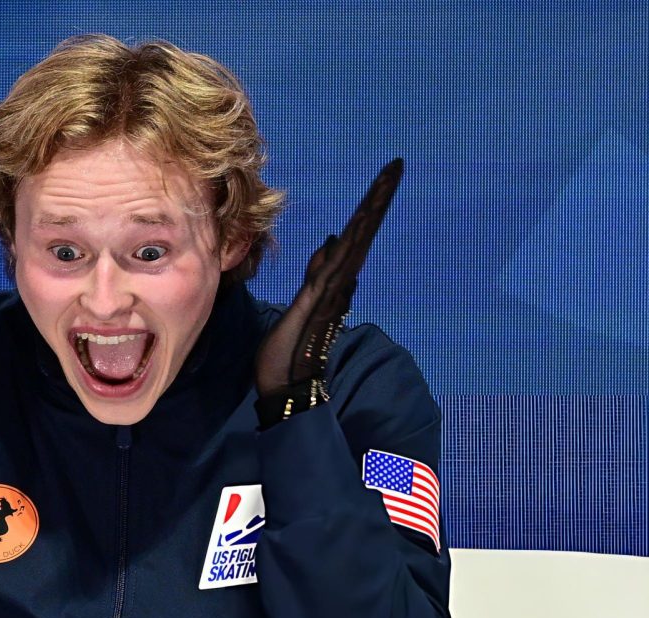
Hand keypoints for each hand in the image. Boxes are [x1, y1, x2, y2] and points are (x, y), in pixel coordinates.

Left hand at [255, 159, 403, 400]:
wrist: (288, 385)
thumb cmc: (289, 348)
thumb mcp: (302, 299)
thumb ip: (319, 272)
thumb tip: (332, 242)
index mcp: (335, 279)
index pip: (355, 234)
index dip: (368, 205)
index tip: (384, 176)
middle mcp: (340, 282)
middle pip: (363, 232)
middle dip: (378, 199)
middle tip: (395, 166)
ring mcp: (331, 293)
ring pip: (354, 246)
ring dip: (368, 216)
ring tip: (384, 184)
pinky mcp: (315, 305)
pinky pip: (330, 271)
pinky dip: (341, 252)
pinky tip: (349, 229)